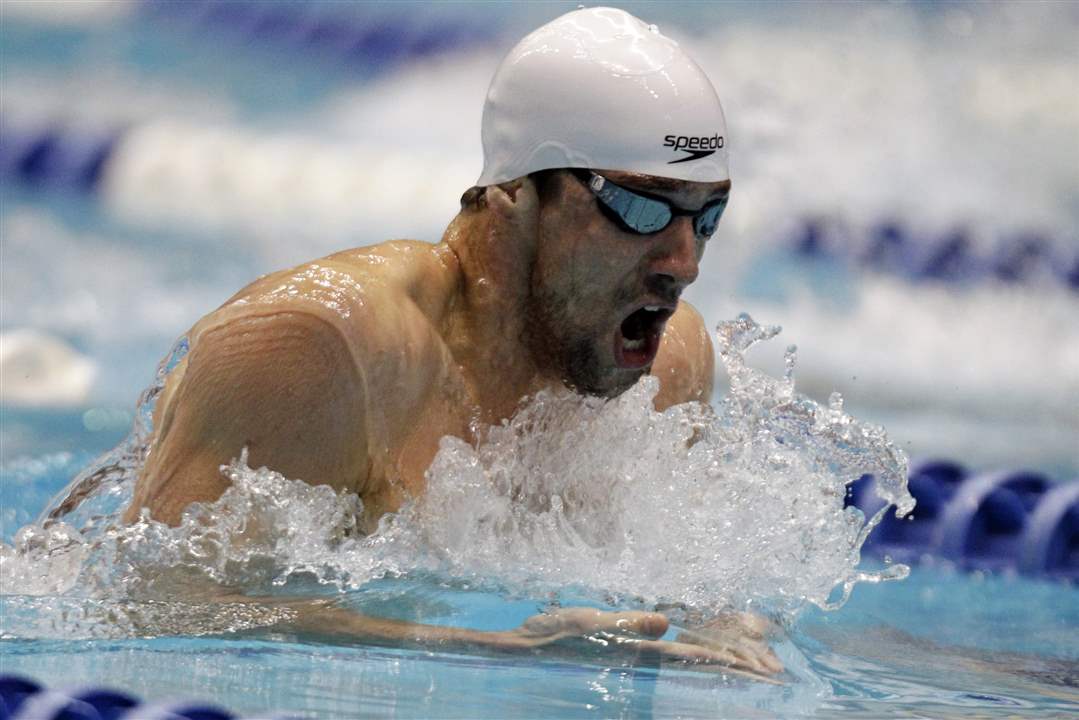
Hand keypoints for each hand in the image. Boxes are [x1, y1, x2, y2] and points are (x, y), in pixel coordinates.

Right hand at [488, 608, 781, 681]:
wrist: (518, 654)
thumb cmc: (548, 638)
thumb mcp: (583, 623)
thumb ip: (624, 624)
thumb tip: (665, 623)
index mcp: (640, 651)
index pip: (698, 657)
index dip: (733, 661)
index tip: (766, 668)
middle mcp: (645, 659)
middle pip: (702, 666)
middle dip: (739, 668)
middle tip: (776, 671)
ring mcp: (637, 664)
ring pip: (691, 667)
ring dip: (723, 666)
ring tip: (756, 668)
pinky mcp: (626, 661)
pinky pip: (672, 663)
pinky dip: (697, 661)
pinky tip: (704, 660)